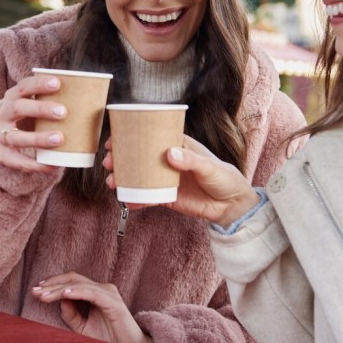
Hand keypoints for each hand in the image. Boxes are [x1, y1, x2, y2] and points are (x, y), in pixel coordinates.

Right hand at [0, 74, 66, 171]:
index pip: (24, 86)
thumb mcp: (40, 105)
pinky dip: (35, 164)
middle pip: (18, 108)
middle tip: (64, 112)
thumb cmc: (36, 117)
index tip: (58, 83)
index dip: (39, 84)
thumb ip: (60, 100)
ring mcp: (1, 135)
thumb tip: (99, 95)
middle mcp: (3, 113)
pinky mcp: (3, 155)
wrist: (12, 136)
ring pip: (16, 137)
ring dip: (38, 138)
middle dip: (40, 109)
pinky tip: (53, 164)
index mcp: (14, 96)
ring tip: (59, 138)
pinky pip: (17, 161)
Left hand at [32, 272, 155, 342]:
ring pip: (79, 285)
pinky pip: (92, 293)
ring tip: (44, 295)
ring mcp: (108, 293)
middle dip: (52, 284)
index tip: (37, 290)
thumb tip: (59, 301)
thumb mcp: (83, 328)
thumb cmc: (109, 339)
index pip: (71, 282)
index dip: (54, 284)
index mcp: (95, 292)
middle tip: (35, 290)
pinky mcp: (113, 301)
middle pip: (73, 279)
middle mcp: (102, 288)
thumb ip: (72, 314)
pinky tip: (64, 294)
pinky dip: (77, 292)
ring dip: (59, 289)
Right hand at [103, 135, 259, 227]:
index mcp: (177, 146)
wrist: (232, 206)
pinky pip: (147, 197)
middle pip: (139, 156)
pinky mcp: (167, 197)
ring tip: (112, 182)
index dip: (131, 136)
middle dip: (120, 159)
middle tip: (109, 162)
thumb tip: (169, 154)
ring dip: (123, 178)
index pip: (151, 137)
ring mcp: (165, 179)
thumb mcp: (209, 167)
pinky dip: (136, 199)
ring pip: (139, 176)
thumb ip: (190, 161)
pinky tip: (126, 200)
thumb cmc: (225, 178)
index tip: (115, 139)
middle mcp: (168, 161)